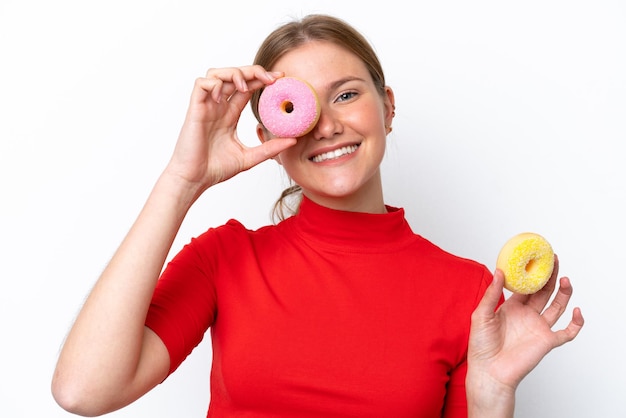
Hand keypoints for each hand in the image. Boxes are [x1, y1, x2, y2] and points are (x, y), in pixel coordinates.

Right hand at [164, 66, 296, 194]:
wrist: (195, 180)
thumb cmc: (216, 169)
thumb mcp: (250, 157)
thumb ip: (270, 148)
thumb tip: (293, 140)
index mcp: (230, 114)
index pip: (247, 88)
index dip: (261, 79)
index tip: (280, 78)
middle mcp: (218, 106)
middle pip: (234, 75)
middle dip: (253, 71)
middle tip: (271, 78)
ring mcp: (206, 106)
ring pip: (217, 74)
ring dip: (233, 74)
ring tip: (245, 86)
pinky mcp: (195, 109)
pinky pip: (201, 84)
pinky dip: (213, 84)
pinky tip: (222, 96)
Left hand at [467, 255, 583, 394]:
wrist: (489, 371)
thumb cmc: (481, 346)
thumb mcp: (481, 314)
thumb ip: (492, 293)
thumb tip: (500, 271)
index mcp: (512, 308)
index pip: (526, 287)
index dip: (533, 274)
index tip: (537, 259)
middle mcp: (527, 316)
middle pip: (544, 292)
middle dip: (550, 277)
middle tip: (554, 261)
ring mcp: (538, 328)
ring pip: (557, 307)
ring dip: (564, 293)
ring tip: (565, 279)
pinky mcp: (547, 342)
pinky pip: (567, 332)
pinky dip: (576, 323)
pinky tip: (577, 311)